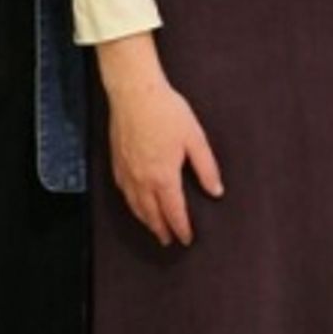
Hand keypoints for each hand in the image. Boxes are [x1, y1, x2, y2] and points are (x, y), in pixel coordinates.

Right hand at [97, 33, 222, 246]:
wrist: (134, 92)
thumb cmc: (166, 111)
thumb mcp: (195, 139)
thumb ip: (206, 168)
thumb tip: (216, 191)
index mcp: (163, 177)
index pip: (174, 212)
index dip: (182, 228)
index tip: (187, 239)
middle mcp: (142, 180)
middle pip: (152, 215)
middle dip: (162, 230)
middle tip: (169, 241)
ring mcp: (126, 172)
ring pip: (135, 207)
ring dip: (145, 221)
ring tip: (153, 229)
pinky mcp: (116, 162)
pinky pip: (123, 192)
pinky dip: (131, 204)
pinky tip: (135, 203)